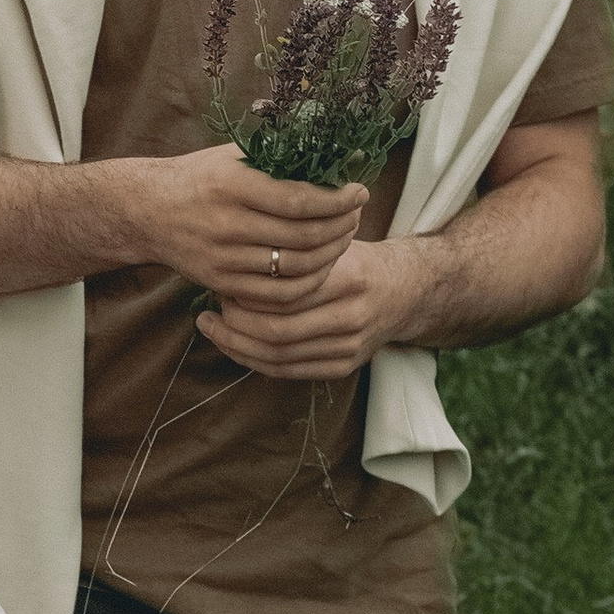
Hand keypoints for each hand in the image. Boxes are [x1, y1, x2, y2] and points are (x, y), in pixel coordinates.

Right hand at [126, 141, 365, 297]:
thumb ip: (282, 158)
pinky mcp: (222, 283)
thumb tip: (344, 157)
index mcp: (232, 184)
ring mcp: (224, 258)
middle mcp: (227, 223)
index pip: (299, 200)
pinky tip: (321, 267)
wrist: (148, 211)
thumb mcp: (234, 156)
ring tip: (343, 236)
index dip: (337, 200)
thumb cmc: (200, 177)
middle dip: (342, 225)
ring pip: (295, 268)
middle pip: (303, 236)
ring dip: (331, 254)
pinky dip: (308, 283)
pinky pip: (277, 295)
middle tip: (356, 214)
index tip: (359, 192)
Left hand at [199, 236, 420, 379]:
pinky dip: (255, 361)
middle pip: (277, 331)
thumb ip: (294, 248)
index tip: (221, 283)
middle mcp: (352, 316)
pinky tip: (235, 346)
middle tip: (210, 311)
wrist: (404, 290)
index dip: (245, 294)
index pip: (283, 295)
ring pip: (278, 357)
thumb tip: (234, 251)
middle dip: (235, 325)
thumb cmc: (355, 259)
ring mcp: (350, 346)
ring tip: (214, 328)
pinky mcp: (344, 366)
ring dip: (238, 346)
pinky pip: (288, 372)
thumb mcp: (332, 241)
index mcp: (349, 278)